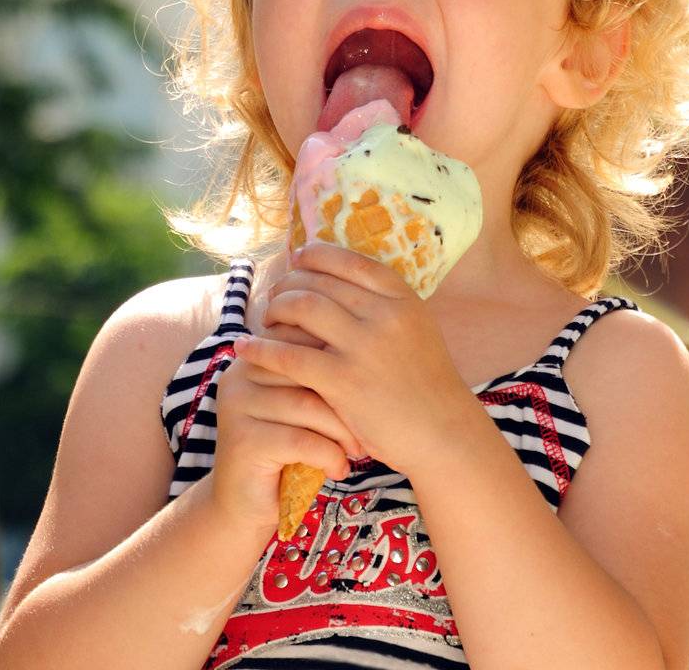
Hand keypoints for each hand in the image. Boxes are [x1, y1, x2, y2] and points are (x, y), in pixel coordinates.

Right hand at [212, 336, 362, 536]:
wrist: (244, 509)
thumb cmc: (284, 452)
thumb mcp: (299, 409)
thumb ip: (315, 376)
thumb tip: (365, 345)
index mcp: (253, 357)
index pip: (302, 340)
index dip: (338, 359)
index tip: (367, 384)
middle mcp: (239, 375)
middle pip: (307, 370)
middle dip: (346, 398)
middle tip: (369, 422)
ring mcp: (237, 406)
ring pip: (307, 405)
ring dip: (341, 431)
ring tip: (357, 450)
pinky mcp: (243, 442)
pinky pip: (301, 440)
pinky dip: (329, 455)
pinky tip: (338, 469)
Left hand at [234, 239, 473, 478]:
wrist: (442, 433)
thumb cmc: (426, 383)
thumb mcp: (415, 327)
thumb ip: (383, 305)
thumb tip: (339, 280)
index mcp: (402, 296)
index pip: (349, 260)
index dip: (317, 255)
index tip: (298, 258)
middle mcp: (383, 314)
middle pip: (320, 281)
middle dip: (290, 282)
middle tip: (275, 292)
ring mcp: (363, 346)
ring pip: (302, 308)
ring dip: (275, 308)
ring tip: (265, 316)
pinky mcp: (343, 381)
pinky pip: (290, 355)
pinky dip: (262, 348)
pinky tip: (245, 348)